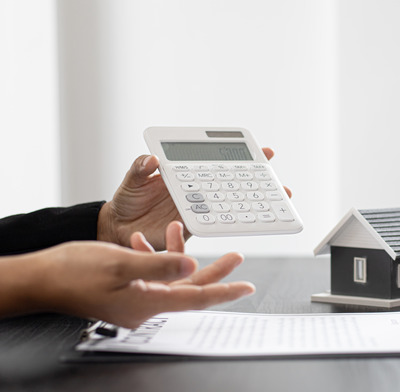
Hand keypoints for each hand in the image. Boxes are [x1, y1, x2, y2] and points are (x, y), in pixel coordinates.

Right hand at [0, 232, 254, 327]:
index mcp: (148, 303)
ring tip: (180, 229)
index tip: (247, 286)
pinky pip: (149, 277)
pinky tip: (142, 239)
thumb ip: (159, 264)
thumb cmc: (73, 272)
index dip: (224, 290)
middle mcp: (145, 306)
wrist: (37, 281)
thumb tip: (192, 264)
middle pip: (190, 289)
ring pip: (170, 280)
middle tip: (236, 256)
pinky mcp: (123, 293)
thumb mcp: (121, 262)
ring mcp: (134, 301)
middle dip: (213, 271)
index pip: (197, 298)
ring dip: (178, 256)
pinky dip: (152, 257)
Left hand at [98, 148, 290, 249]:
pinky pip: (216, 224)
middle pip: (234, 183)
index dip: (242, 156)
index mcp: (186, 174)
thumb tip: (152, 161)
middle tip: (280, 183)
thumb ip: (140, 169)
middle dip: (260, 182)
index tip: (265, 153)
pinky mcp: (193, 228)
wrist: (119, 231)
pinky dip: (233, 223)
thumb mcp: (131, 181)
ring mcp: (198, 209)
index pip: (218, 161)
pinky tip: (249, 222)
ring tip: (277, 203)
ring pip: (231, 205)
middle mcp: (197, 190)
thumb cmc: (126, 202)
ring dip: (254, 205)